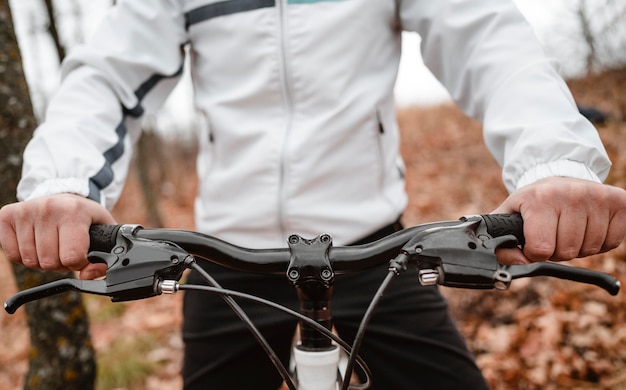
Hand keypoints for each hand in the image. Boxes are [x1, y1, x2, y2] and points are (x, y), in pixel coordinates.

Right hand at [0, 193, 115, 278]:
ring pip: (30, 261)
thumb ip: (104, 257)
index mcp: (74, 212)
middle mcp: (48, 209)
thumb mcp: (104, 230)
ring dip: (42, 261)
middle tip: (65, 249)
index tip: (81, 254)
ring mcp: (25, 211)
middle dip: (60, 264)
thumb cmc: (84, 216)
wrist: (62, 193)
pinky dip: (25, 256)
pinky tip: (35, 242)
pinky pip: (13, 255)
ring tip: (52, 244)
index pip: (72, 257)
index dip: (78, 264)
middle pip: (49, 262)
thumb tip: (88, 276)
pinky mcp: (6, 216)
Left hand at [493, 177, 625, 264]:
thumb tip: (519, 264)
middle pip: (566, 252)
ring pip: (590, 249)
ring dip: (578, 246)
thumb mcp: (509, 214)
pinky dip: (600, 242)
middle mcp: (571, 194)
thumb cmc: (533, 200)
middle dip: (557, 250)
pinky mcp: (620, 202)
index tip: (533, 241)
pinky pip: (612, 243)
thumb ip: (500, 242)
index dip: (535, 253)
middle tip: (552, 232)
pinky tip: (588, 224)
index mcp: (541, 198)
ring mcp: (598, 196)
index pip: (541, 249)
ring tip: (569, 226)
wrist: (560, 174)